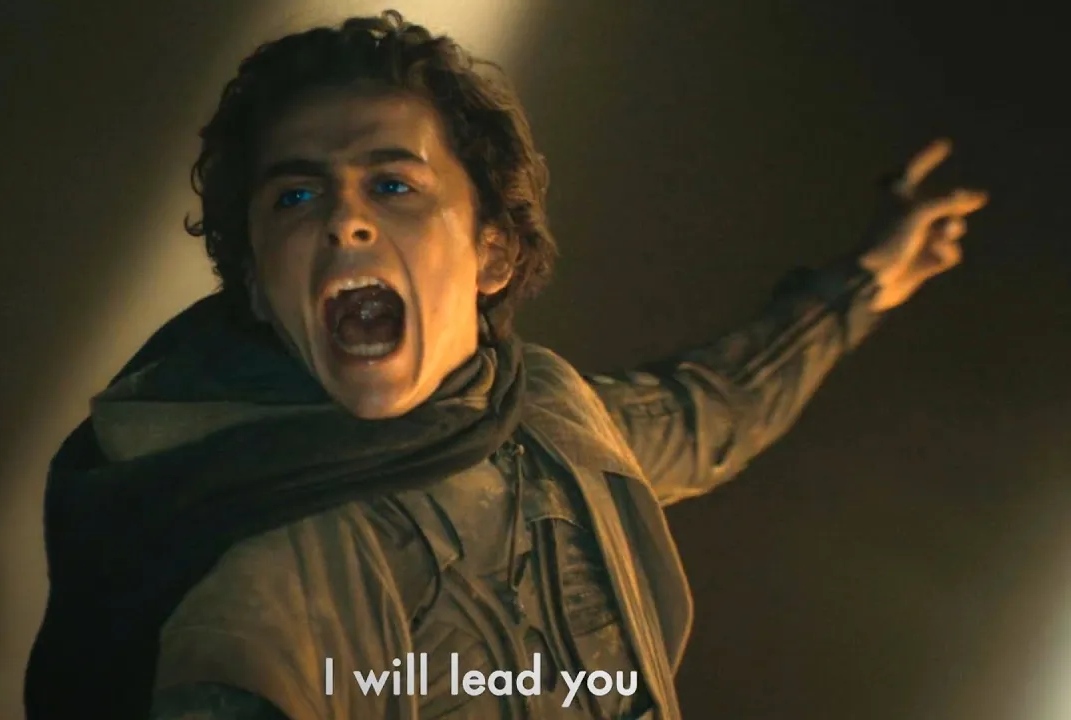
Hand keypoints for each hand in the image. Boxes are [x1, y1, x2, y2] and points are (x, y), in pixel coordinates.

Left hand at [859, 139, 988, 310]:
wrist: (871, 281)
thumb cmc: (888, 240)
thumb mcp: (918, 211)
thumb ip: (946, 201)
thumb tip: (974, 196)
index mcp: (896, 197)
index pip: (914, 170)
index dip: (928, 157)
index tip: (945, 144)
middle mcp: (906, 216)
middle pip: (938, 202)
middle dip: (956, 202)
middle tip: (980, 198)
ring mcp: (915, 239)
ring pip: (949, 228)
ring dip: (952, 227)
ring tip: (946, 231)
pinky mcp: (923, 262)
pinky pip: (949, 252)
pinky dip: (946, 251)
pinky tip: (937, 254)